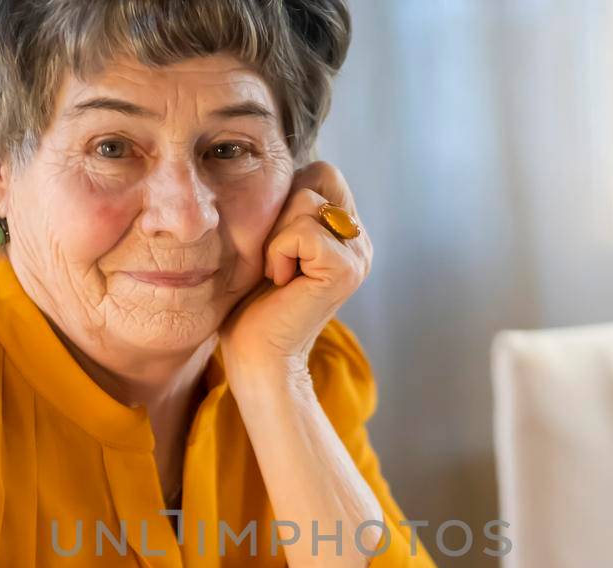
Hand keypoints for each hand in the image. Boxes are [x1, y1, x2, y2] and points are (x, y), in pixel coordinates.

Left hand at [218, 161, 373, 388]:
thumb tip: (276, 165)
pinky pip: (302, 230)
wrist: (256, 356)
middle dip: (283, 211)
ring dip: (276, 236)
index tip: (275, 244)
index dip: (288, 197)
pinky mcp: (345, 268)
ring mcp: (357, 255)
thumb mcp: (269, 242)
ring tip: (278, 273)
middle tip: (276, 258)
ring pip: (306, 199)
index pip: (321, 172)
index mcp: (345, 233)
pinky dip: (279, 253)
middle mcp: (359, 242)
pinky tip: (281, 282)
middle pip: (318, 176)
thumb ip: (287, 207)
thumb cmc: (252, 305)